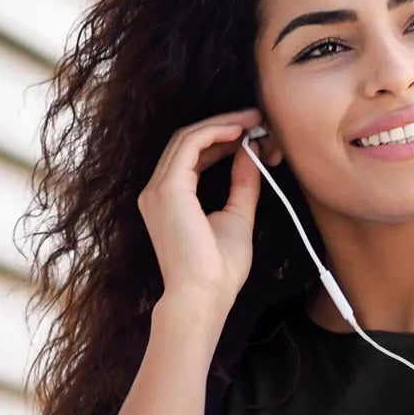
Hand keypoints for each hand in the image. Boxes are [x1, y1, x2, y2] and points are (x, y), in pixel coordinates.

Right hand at [137, 105, 265, 310]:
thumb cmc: (218, 271)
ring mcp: (158, 189)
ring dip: (222, 124)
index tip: (252, 131)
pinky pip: (190, 145)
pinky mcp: (168, 189)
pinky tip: (240, 131)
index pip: (192, 155)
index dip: (221, 138)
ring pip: (188, 138)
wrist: (204, 296)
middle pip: (188, 141)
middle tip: (257, 117)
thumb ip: (242, 184)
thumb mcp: (237, 217)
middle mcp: (156, 191)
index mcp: (169, 199)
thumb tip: (251, 152)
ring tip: (253, 120)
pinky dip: (215, 132)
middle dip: (224, 125)